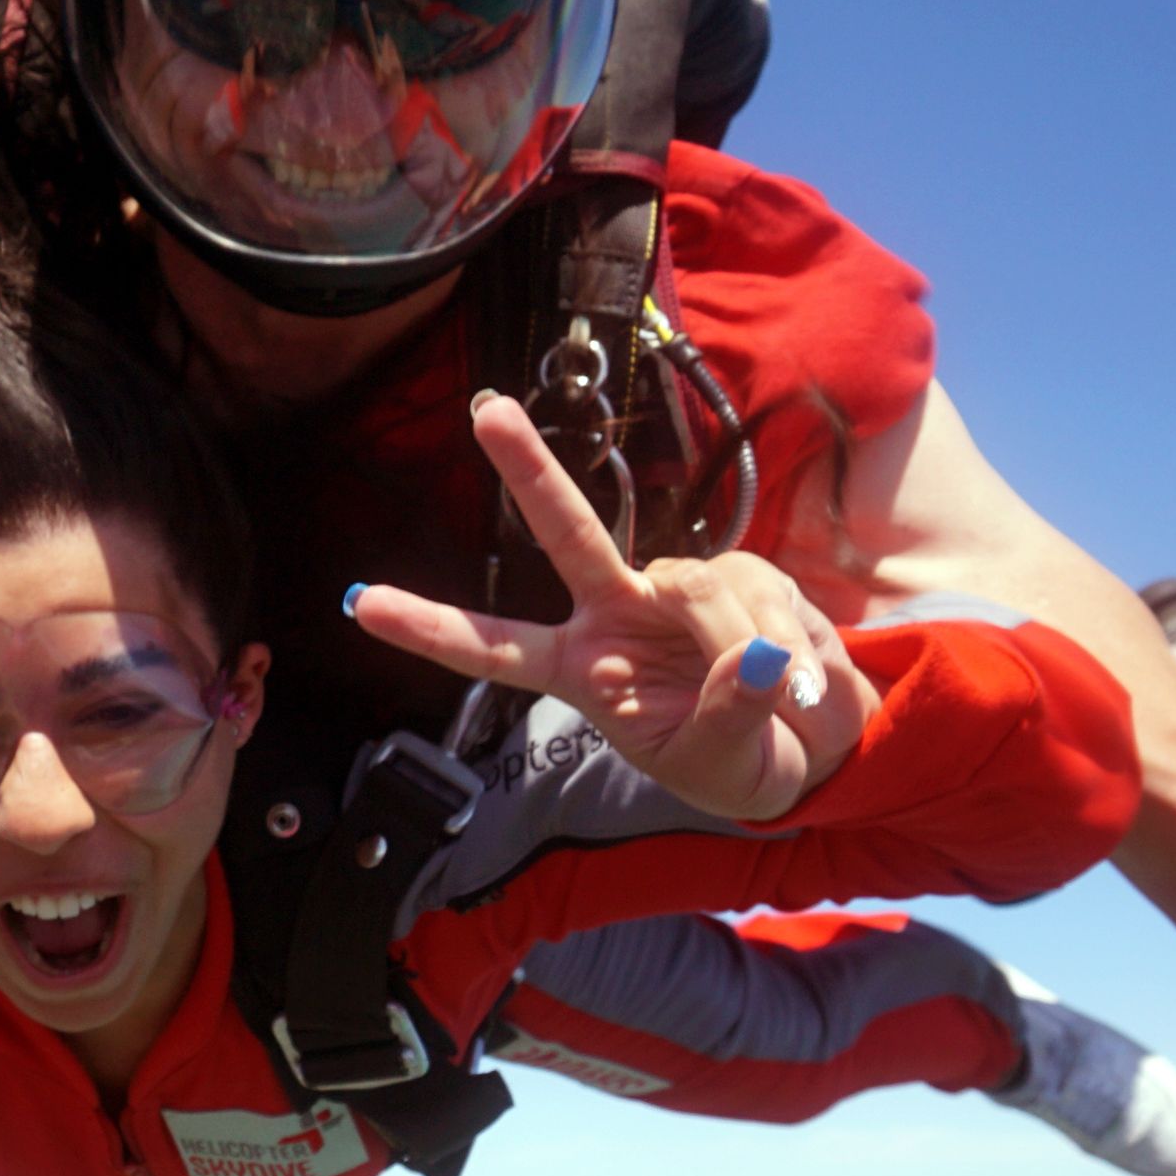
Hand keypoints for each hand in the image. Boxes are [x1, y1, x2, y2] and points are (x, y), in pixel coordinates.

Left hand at [347, 393, 873, 818]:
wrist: (813, 750)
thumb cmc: (740, 764)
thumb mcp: (720, 764)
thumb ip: (725, 713)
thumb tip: (749, 659)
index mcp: (582, 670)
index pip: (496, 648)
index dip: (431, 628)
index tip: (363, 604)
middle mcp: (617, 613)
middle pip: (565, 533)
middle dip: (528, 469)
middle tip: (486, 412)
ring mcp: (677, 588)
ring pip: (692, 588)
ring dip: (737, 645)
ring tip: (770, 695)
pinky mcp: (740, 571)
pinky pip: (754, 592)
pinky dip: (782, 641)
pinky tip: (793, 672)